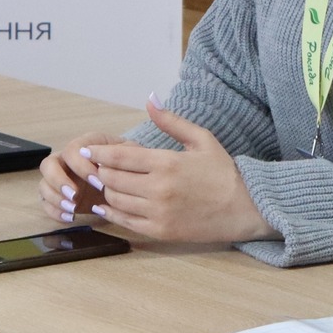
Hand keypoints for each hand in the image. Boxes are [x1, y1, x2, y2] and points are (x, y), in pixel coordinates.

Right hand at [39, 131, 121, 223]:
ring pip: (43, 183)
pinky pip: (45, 202)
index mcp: (85, 145)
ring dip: (54, 197)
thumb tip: (106, 162)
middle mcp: (68, 159)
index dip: (81, 166)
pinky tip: (70, 217)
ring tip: (73, 209)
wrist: (128, 184)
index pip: (72, 149)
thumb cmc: (130, 166)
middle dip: (59, 181)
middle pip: (49, 164)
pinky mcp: (59, 196)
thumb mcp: (133, 157)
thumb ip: (123, 155)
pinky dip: (54, 211)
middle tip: (75, 196)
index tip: (98, 182)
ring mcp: (61, 177)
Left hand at [76, 99, 276, 244]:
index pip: (118, 157)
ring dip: (106, 191)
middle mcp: (158, 189)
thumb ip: (172, 122)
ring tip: (105, 183)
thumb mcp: (202, 139)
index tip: (86, 151)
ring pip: (115, 200)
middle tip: (95, 167)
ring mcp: (158, 212)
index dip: (97, 153)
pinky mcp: (160, 231)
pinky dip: (111, 212)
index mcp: (166, 163)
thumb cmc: (224, 172)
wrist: (246, 208)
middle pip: (111, 179)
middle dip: (100, 171)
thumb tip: (150, 100)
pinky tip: (106, 205)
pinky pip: (125, 221)